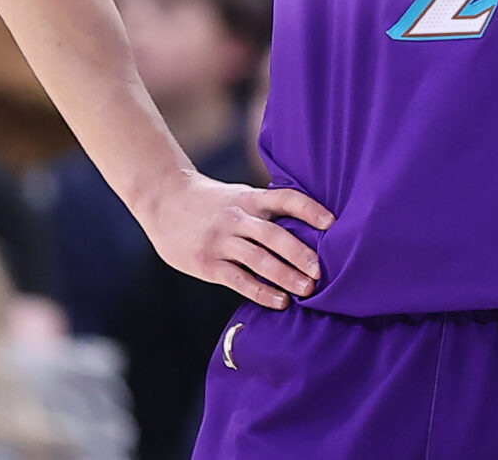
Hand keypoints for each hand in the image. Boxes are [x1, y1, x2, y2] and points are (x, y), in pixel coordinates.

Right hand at [139, 170, 335, 309]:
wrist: (164, 200)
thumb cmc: (211, 202)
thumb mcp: (239, 196)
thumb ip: (266, 210)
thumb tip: (309, 228)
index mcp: (250, 198)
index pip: (286, 199)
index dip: (310, 210)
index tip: (333, 223)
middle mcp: (237, 217)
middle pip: (274, 235)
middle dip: (300, 253)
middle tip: (323, 271)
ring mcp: (221, 241)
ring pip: (258, 259)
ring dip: (285, 276)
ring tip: (308, 290)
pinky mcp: (207, 263)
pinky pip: (238, 279)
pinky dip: (261, 292)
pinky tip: (280, 301)